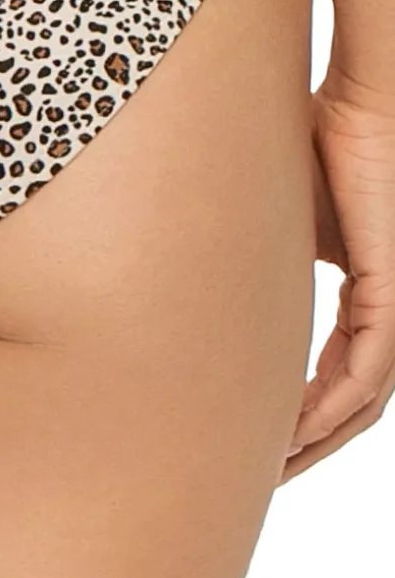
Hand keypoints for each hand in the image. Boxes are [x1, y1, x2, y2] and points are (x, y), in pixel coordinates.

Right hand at [282, 70, 394, 479]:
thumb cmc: (320, 138)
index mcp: (370, 293)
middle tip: (257, 478)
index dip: (298, 415)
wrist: (361, 100)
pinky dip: (326, 409)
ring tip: (265, 467)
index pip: (339, 375)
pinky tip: (290, 432)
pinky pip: (366, 374)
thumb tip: (201, 282)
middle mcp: (391, 307)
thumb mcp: (280, 219)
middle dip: (305, 447)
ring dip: (313, 441)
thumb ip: (258, 261)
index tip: (253, 440)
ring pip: (362, 401)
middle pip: (353, 404)